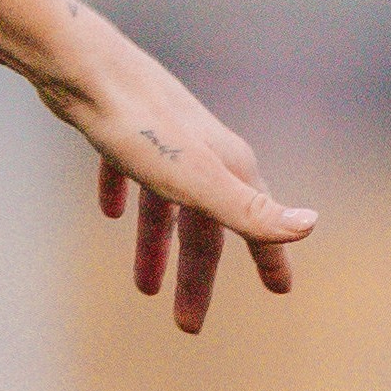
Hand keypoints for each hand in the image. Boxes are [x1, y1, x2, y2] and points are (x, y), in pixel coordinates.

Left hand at [37, 7, 311, 331]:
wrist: (80, 65)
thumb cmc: (137, 126)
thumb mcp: (192, 178)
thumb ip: (247, 207)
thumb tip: (310, 226)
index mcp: (223, 168)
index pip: (252, 224)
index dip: (266, 258)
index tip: (279, 291)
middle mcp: (200, 152)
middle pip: (202, 227)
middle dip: (196, 276)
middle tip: (186, 325)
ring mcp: (159, 138)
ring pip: (164, 204)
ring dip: (156, 245)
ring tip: (143, 288)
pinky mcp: (115, 126)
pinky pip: (125, 169)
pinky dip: (123, 194)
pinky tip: (108, 212)